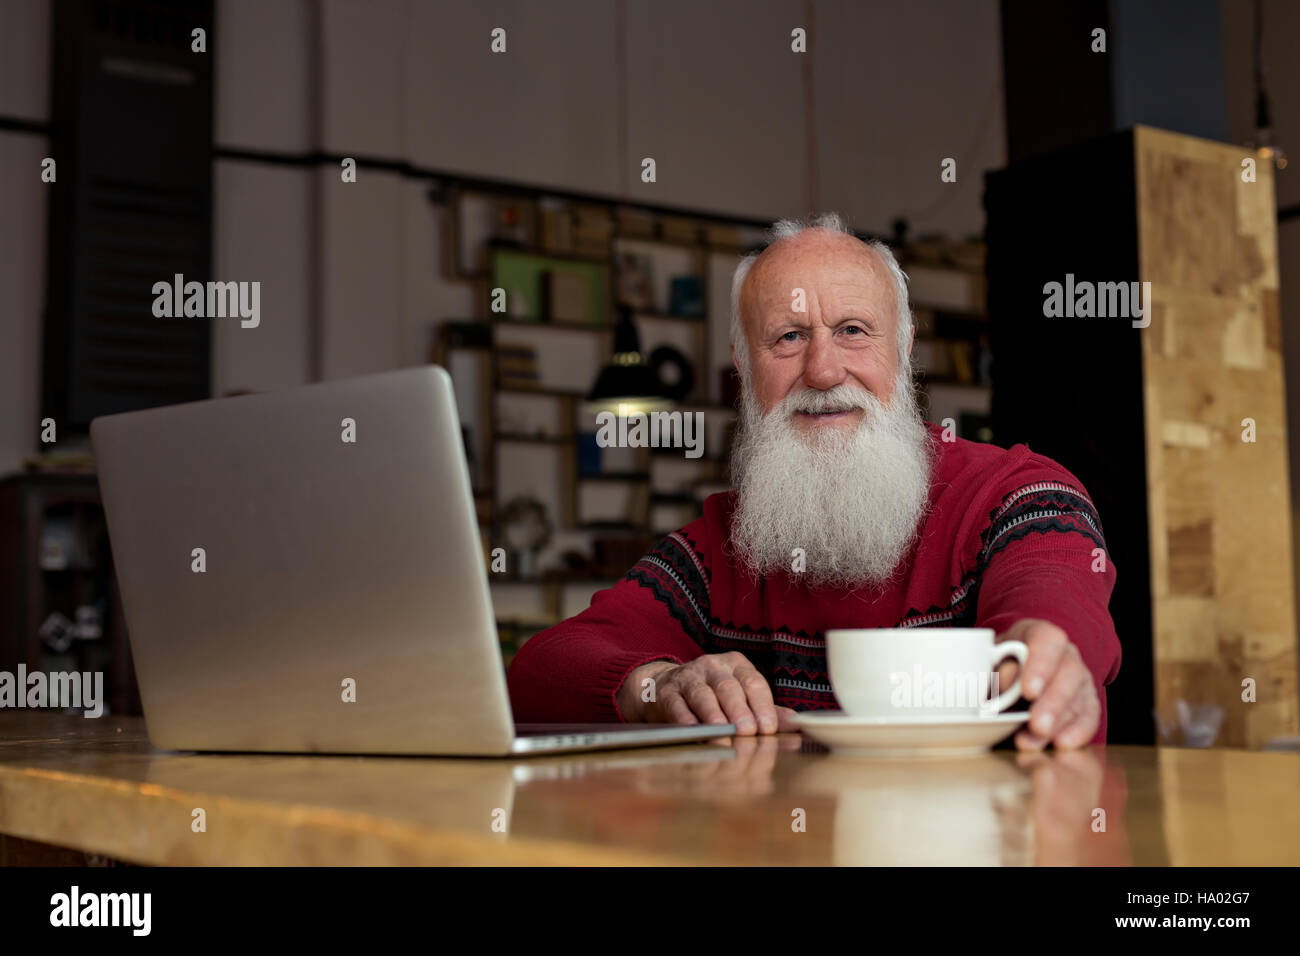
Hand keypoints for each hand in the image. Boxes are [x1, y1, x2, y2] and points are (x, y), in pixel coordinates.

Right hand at [615, 652, 801, 734]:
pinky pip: (676, 703)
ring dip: (712, 714)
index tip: (768, 727)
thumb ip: (767, 710)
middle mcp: (712, 666)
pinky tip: (693, 730)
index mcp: (736, 664)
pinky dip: (685, 717)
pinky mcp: (667, 691)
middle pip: (728, 687)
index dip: (762, 705)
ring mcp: (688, 676)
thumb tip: (796, 724)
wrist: (665, 687)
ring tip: (721, 732)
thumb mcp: (742, 697)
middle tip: (747, 731)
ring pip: (702, 693)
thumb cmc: (713, 695)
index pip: (753, 682)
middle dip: (739, 710)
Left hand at [995, 619, 1099, 750]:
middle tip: (1037, 726)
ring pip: (1078, 698)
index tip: (1028, 691)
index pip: (1047, 640)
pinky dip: (1076, 732)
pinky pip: (1089, 716)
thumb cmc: (998, 665)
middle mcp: (1065, 653)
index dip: (1041, 665)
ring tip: (1033, 742)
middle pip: (1069, 673)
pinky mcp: (1088, 701)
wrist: (1012, 675)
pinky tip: (1062, 744)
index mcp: (1038, 634)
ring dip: (1057, 724)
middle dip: (1052, 703)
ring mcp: (1080, 677)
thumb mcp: (990, 662)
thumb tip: (1006, 684)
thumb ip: (997, 670)